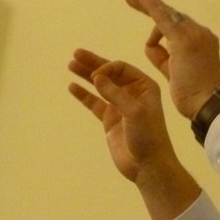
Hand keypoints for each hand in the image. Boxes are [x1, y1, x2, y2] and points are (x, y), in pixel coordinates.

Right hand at [68, 49, 199, 219]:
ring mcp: (120, 106)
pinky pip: (94, 103)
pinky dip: (84, 95)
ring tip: (71, 64)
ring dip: (86, 76)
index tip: (96, 76)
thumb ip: (115, 94)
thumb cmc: (148, 136)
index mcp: (145, 86)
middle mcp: (133, 93)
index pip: (122, 69)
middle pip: (110, 73)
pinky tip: (72, 86)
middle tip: (76, 53)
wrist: (148, 165)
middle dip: (93, 63)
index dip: (107, 68)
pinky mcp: (110, 119)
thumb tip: (97, 76)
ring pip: (100, 86)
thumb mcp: (134, 112)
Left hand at [124, 0, 219, 118]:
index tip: (144, 7)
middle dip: (150, 4)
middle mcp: (200, 32)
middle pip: (171, 14)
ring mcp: (193, 34)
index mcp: (201, 40)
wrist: (207, 103)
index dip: (159, 15)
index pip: (176, 24)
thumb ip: (165, 56)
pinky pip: (164, 19)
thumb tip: (151, 43)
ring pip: (166, 13)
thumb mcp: (175, 72)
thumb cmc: (193, 94)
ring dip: (147, 3)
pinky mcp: (184, 39)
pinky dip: (151, 7)